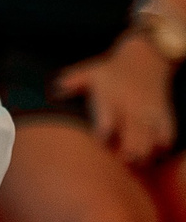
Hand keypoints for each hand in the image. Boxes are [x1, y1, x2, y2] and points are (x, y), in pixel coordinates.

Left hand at [55, 33, 176, 165]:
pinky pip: (167, 134)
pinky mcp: (163, 113)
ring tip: (134, 164)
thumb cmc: (110, 71)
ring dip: (143, 154)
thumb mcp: (90, 72)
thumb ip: (73, 82)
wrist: (146, 57)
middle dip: (126, 153)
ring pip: (150, 138)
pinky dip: (161, 146)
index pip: (107, 120)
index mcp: (110, 97)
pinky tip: (153, 153)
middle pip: (131, 135)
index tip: (99, 146)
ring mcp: (149, 111)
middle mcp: (131, 106)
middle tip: (120, 164)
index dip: (103, 135)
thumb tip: (55, 90)